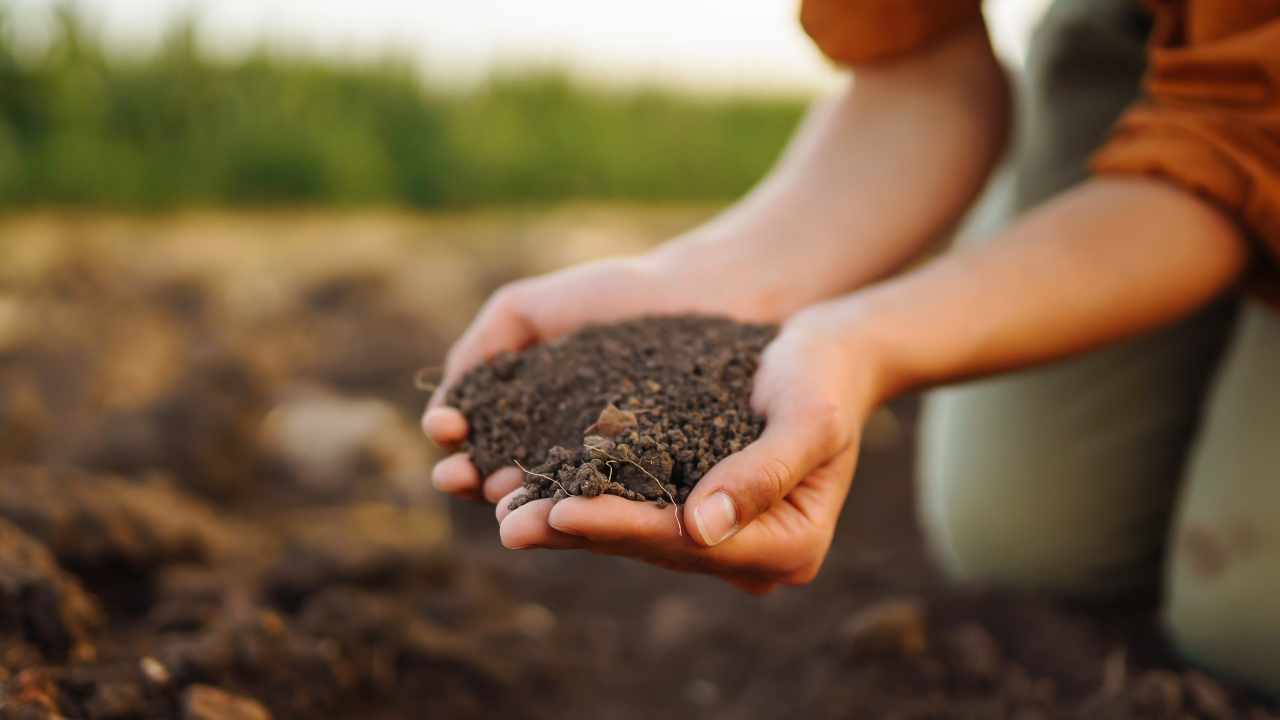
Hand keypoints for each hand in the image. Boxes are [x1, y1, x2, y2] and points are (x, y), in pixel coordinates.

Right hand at [422, 253, 768, 503]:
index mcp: (529, 416)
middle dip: (474, 479)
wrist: (703, 292)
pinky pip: (614, 500)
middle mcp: (561, 452)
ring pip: (551, 498)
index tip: (446, 432)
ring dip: (518, 502)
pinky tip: (561, 500)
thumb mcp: (527, 309)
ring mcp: (607, 472)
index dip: (456, 444)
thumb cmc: (617, 296)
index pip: (477, 442)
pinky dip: (583, 506)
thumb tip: (444, 411)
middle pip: (504, 477)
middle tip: (459, 476)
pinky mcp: (654, 484)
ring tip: (499, 497)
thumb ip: (481, 347)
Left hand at [493, 304, 878, 593]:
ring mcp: (722, 538)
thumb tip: (700, 528)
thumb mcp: (808, 416)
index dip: (621, 526)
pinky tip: (532, 486)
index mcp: (789, 547)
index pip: (688, 542)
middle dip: (578, 532)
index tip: (560, 511)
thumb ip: (763, 472)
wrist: (829, 356)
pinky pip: (633, 509)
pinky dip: (585, 498)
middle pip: (652, 547)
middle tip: (508, 524)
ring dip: (568, 522)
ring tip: (503, 510)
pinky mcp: (695, 509)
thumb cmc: (825, 377)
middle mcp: (753, 555)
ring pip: (634, 534)